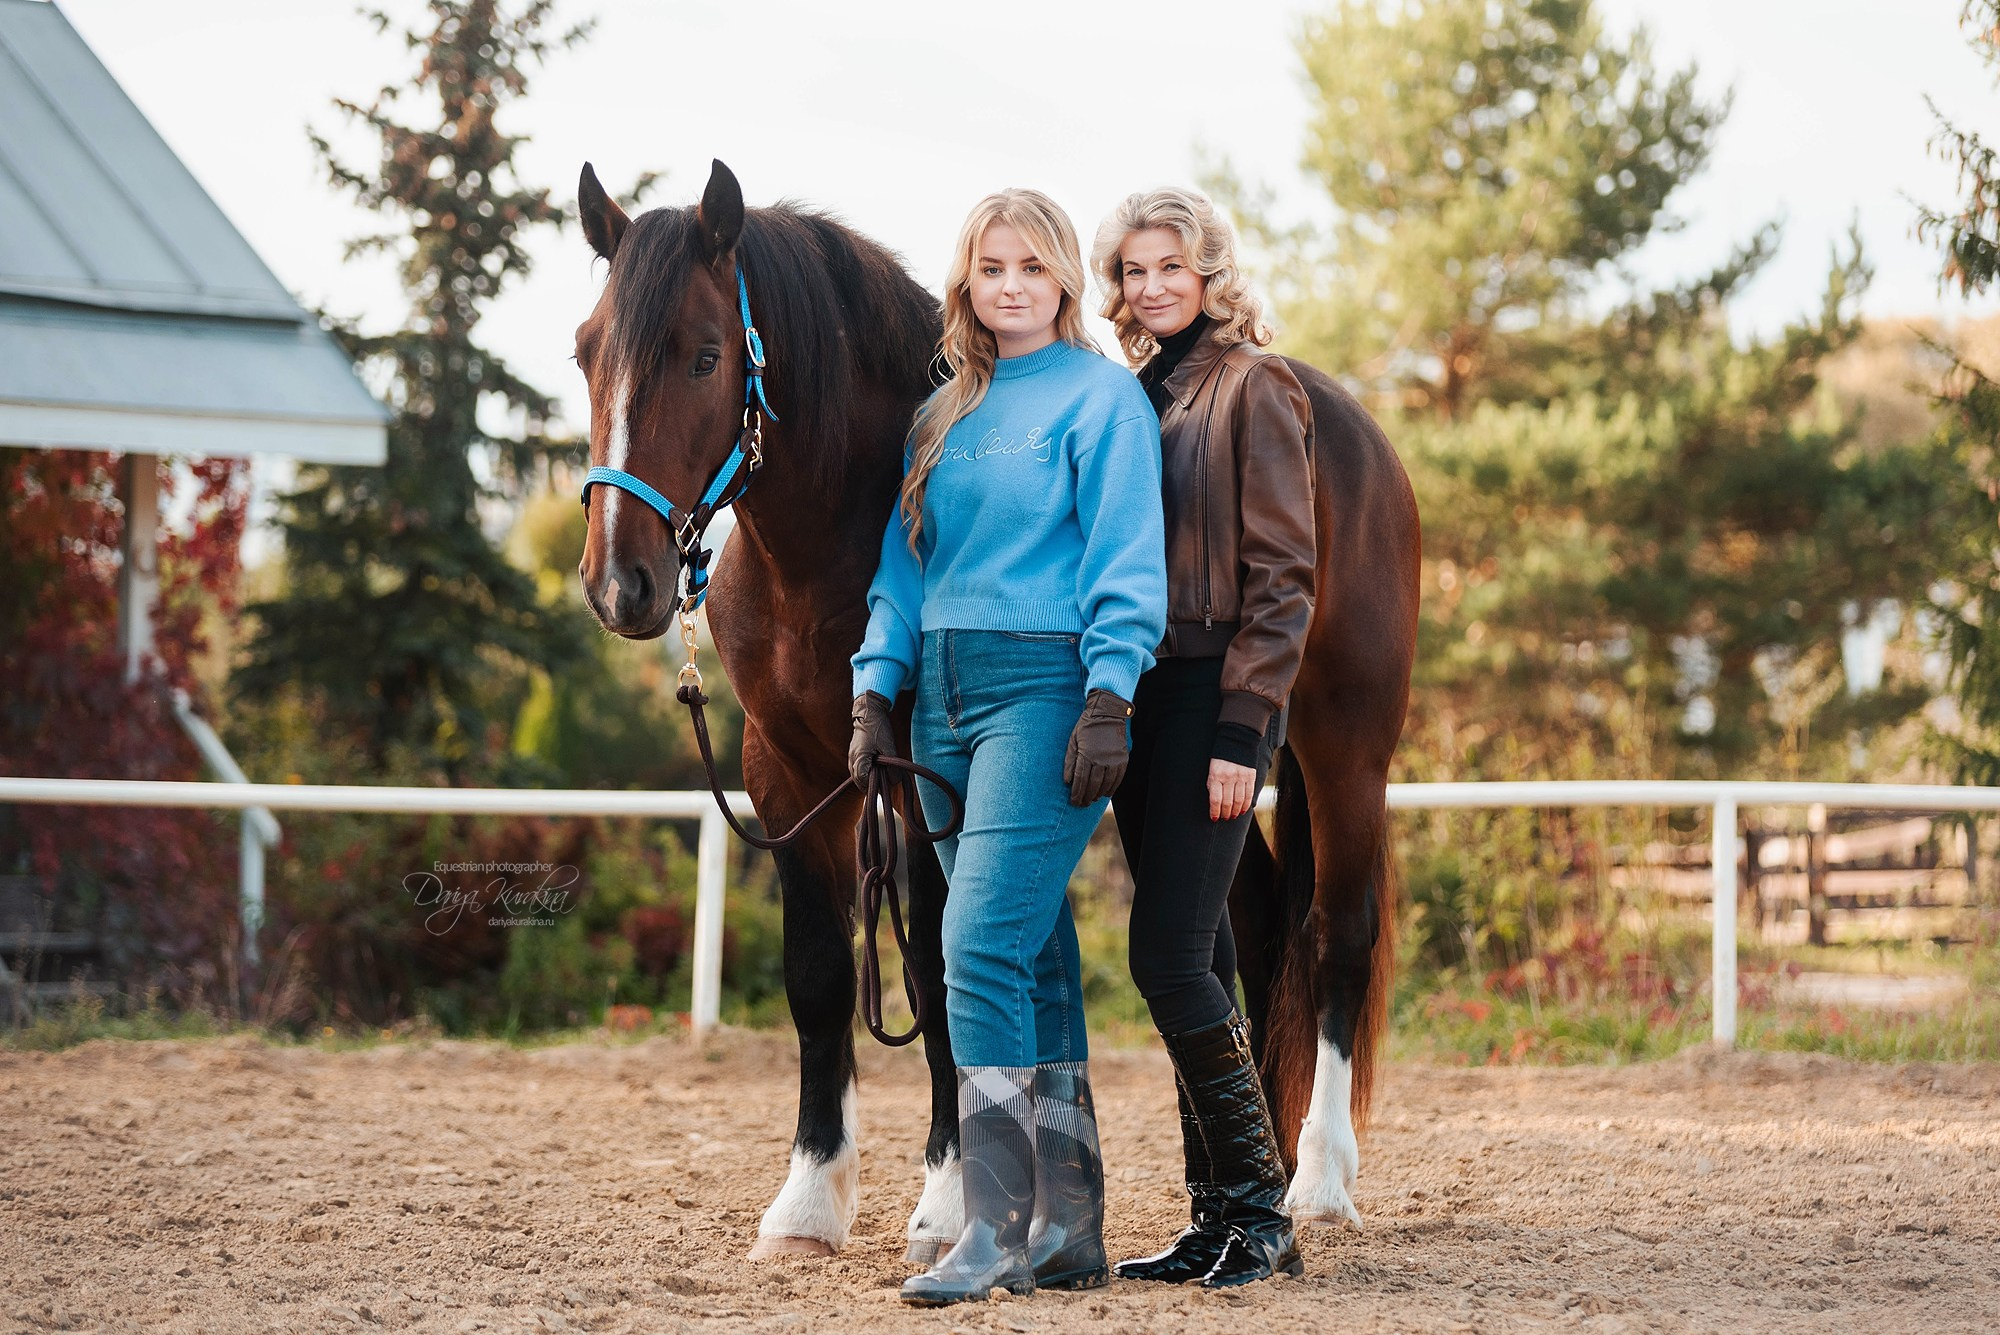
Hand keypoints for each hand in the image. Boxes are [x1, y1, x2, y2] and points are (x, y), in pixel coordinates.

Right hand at [847, 691, 896, 786]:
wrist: (869, 711)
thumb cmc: (878, 727)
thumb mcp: (889, 748)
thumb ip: (892, 767)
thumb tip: (894, 781)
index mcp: (859, 758)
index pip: (863, 781)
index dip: (874, 786)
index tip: (884, 785)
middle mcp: (852, 758)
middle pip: (858, 780)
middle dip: (870, 784)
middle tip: (883, 782)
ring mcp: (851, 755)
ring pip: (856, 775)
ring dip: (867, 778)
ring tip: (880, 775)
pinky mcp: (853, 752)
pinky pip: (856, 767)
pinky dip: (865, 771)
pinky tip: (874, 768)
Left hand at [1062, 689, 1133, 805]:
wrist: (1108, 713)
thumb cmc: (1087, 726)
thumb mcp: (1073, 740)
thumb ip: (1070, 761)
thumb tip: (1067, 781)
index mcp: (1086, 754)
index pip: (1080, 780)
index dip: (1077, 793)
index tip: (1074, 801)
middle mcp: (1100, 759)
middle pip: (1092, 785)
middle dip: (1086, 797)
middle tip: (1082, 804)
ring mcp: (1113, 759)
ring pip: (1105, 784)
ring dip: (1098, 794)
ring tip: (1092, 800)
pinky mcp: (1123, 759)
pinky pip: (1117, 778)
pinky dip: (1111, 788)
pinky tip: (1105, 793)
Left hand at [1208, 759, 1255, 820]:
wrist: (1237, 741)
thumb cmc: (1221, 758)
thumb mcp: (1212, 770)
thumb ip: (1213, 785)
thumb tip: (1214, 803)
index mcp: (1216, 776)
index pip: (1215, 799)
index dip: (1215, 811)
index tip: (1214, 818)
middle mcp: (1229, 778)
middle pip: (1227, 802)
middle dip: (1225, 813)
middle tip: (1224, 818)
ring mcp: (1241, 777)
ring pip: (1239, 801)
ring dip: (1235, 811)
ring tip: (1232, 816)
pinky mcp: (1250, 777)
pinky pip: (1249, 795)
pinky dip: (1246, 805)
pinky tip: (1242, 810)